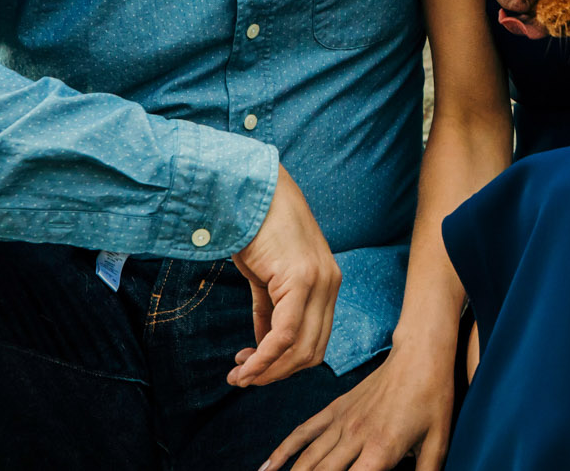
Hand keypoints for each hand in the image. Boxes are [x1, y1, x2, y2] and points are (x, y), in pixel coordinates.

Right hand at [228, 169, 341, 387]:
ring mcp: (320, 281)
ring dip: (268, 370)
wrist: (249, 191)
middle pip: (312, 351)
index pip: (317, 340)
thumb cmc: (256, 228)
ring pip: (300, 348)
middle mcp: (330, 284)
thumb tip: (263, 345)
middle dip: (277, 373)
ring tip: (239, 375)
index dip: (287, 363)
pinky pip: (285, 334)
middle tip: (244, 378)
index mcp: (327, 282)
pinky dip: (264, 357)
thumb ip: (271, 309)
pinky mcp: (301, 279)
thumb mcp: (267, 276)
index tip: (255, 369)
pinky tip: (245, 365)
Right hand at [263, 341, 453, 470]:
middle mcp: (356, 438)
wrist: (420, 356)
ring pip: (308, 459)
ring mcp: (342, 422)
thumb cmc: (433, 398)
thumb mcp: (439, 441)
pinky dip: (284, 450)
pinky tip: (268, 466)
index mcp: (381, 451)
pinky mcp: (336, 409)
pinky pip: (304, 432)